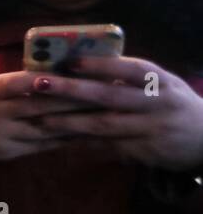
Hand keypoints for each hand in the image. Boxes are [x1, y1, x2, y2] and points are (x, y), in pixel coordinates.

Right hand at [0, 71, 93, 174]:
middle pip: (36, 107)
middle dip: (70, 100)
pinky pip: (42, 145)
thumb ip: (13, 82)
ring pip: (44, 128)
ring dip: (74, 121)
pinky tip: (85, 132)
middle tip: (101, 92)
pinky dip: (65, 138)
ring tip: (100, 113)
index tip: (70, 75)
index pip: (15, 84)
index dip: (41, 80)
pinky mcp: (9, 153)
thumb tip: (53, 72)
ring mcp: (1, 136)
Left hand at [28, 56, 202, 171]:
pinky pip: (108, 145)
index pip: (128, 69)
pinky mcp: (145, 152)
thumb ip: (131, 76)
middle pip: (109, 96)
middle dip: (72, 90)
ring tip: (41, 117)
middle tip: (40, 84)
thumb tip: (84, 63)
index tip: (69, 61)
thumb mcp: (162, 84)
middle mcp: (157, 103)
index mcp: (160, 81)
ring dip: (69, 121)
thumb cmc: (173, 103)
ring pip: (104, 125)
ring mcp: (151, 129)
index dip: (99, 65)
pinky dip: (83, 141)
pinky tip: (60, 138)